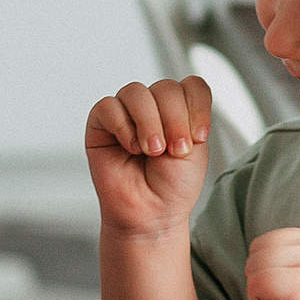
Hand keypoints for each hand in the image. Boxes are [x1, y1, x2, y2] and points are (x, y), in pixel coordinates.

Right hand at [87, 77, 212, 240]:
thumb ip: (189, 115)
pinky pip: (109, 107)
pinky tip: (131, 148)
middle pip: (166, 87)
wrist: (152, 214)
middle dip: (175, 119)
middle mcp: (154, 107)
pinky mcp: (101, 124)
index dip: (198, 106)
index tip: (199, 137)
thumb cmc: (173, 186)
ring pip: (136, 92)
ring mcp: (127, 113)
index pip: (191, 85)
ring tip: (152, 151)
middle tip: (174, 150)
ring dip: (149, 122)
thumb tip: (174, 94)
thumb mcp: (195, 149)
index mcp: (180, 110)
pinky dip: (123, 126)